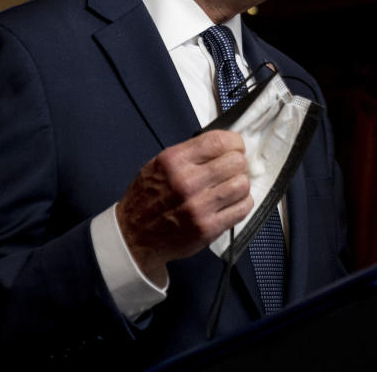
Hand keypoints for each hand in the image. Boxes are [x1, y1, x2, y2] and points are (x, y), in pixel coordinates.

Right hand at [115, 129, 252, 283]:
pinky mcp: (208, 228)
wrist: (134, 235)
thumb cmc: (147, 198)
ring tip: (229, 187)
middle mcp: (186, 182)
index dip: (234, 142)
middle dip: (238, 163)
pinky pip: (242, 208)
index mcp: (173, 161)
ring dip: (240, 185)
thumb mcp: (159, 164)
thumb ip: (190, 153)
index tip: (235, 147)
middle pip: (236, 162)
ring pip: (243, 185)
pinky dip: (242, 203)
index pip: (220, 141)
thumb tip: (225, 145)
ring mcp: (199, 206)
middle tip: (232, 169)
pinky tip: (230, 203)